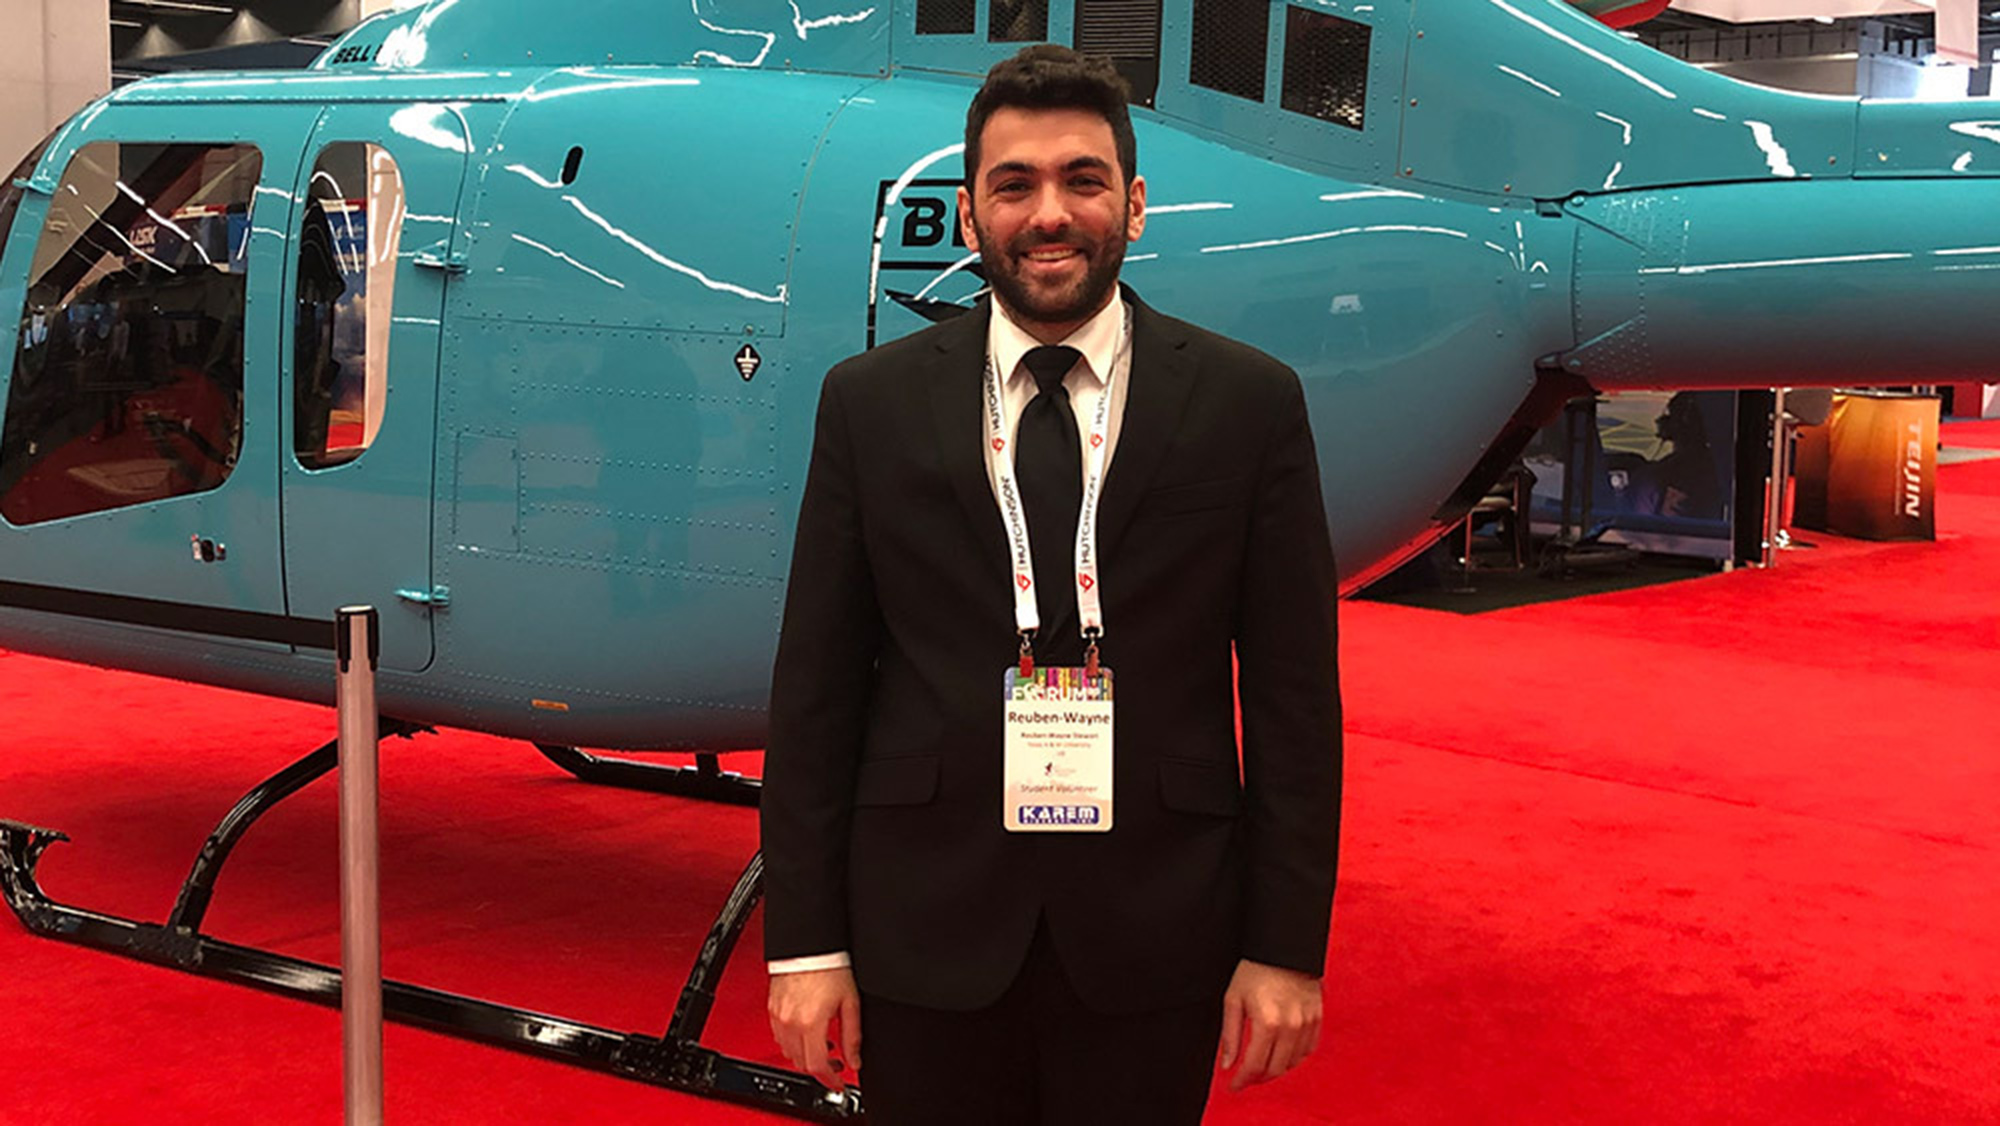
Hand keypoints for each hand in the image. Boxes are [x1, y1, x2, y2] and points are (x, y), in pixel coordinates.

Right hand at [768, 967, 862, 1090]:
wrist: (808, 944)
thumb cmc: (829, 965)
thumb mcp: (850, 1002)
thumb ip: (853, 1035)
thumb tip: (855, 1059)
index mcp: (810, 1023)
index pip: (817, 1066)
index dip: (830, 1080)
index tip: (839, 1083)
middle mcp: (790, 1022)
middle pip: (801, 1062)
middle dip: (820, 1068)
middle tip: (835, 1063)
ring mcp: (778, 1016)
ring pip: (788, 1052)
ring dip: (805, 1056)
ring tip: (823, 1046)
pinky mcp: (772, 1009)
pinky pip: (779, 1037)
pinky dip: (792, 1043)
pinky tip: (806, 1034)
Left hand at [1217, 959, 1321, 1091]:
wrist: (1283, 948)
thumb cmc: (1256, 969)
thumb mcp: (1234, 1000)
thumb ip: (1230, 1035)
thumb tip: (1227, 1064)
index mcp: (1268, 1023)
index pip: (1254, 1066)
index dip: (1241, 1080)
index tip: (1233, 1085)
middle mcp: (1291, 1027)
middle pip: (1275, 1069)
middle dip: (1257, 1078)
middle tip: (1245, 1078)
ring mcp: (1307, 1023)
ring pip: (1292, 1063)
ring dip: (1275, 1069)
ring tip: (1261, 1066)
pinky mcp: (1317, 1019)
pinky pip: (1308, 1050)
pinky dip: (1293, 1058)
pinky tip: (1281, 1054)